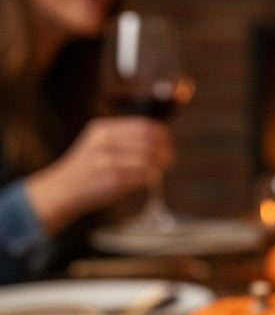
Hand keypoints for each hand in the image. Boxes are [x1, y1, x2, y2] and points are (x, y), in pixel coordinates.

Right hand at [28, 116, 172, 232]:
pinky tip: (149, 181)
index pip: (143, 126)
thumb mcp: (101, 143)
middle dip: (164, 151)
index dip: (162, 135)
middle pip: (149, 141)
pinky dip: (151, 178)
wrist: (65, 188)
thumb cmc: (90, 168)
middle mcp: (105, 141)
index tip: (167, 145)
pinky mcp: (113, 179)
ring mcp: (108, 160)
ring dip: (159, 166)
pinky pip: (142, 176)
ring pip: (148, 159)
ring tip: (159, 171)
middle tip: (168, 161)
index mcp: (104, 129)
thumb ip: (125, 139)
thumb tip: (161, 141)